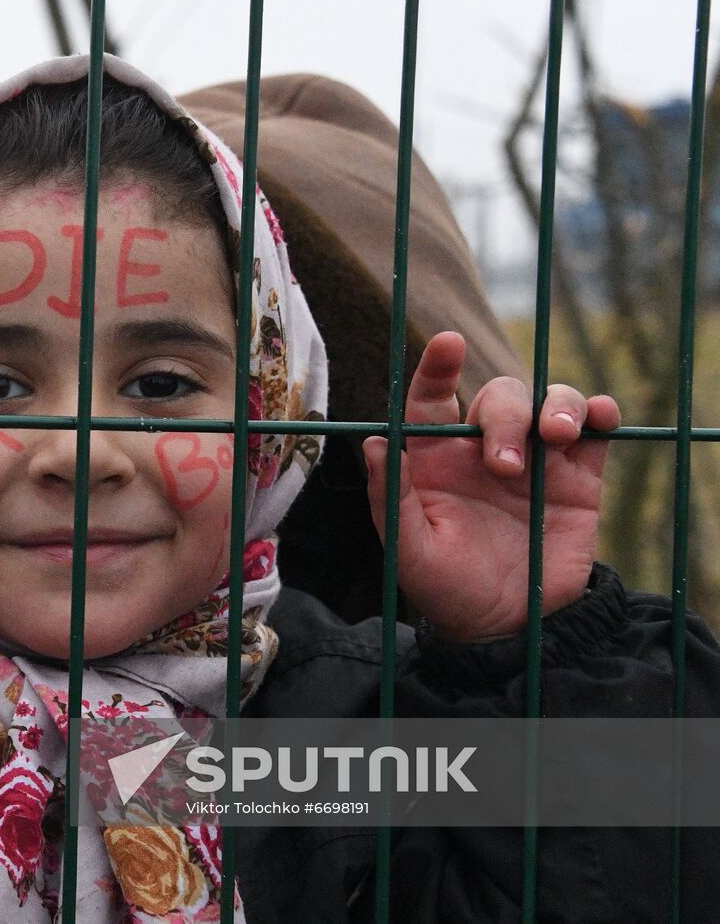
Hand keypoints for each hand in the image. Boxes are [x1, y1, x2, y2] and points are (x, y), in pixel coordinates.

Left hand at [362, 332, 619, 642]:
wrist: (508, 629)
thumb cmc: (447, 589)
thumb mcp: (410, 552)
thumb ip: (393, 497)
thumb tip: (374, 442)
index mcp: (436, 459)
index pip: (432, 400)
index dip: (437, 368)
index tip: (448, 344)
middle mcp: (483, 449)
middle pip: (499, 396)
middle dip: (505, 416)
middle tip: (505, 467)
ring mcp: (535, 459)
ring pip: (550, 401)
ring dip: (557, 406)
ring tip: (557, 436)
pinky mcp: (578, 478)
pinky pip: (594, 430)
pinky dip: (599, 414)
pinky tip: (599, 420)